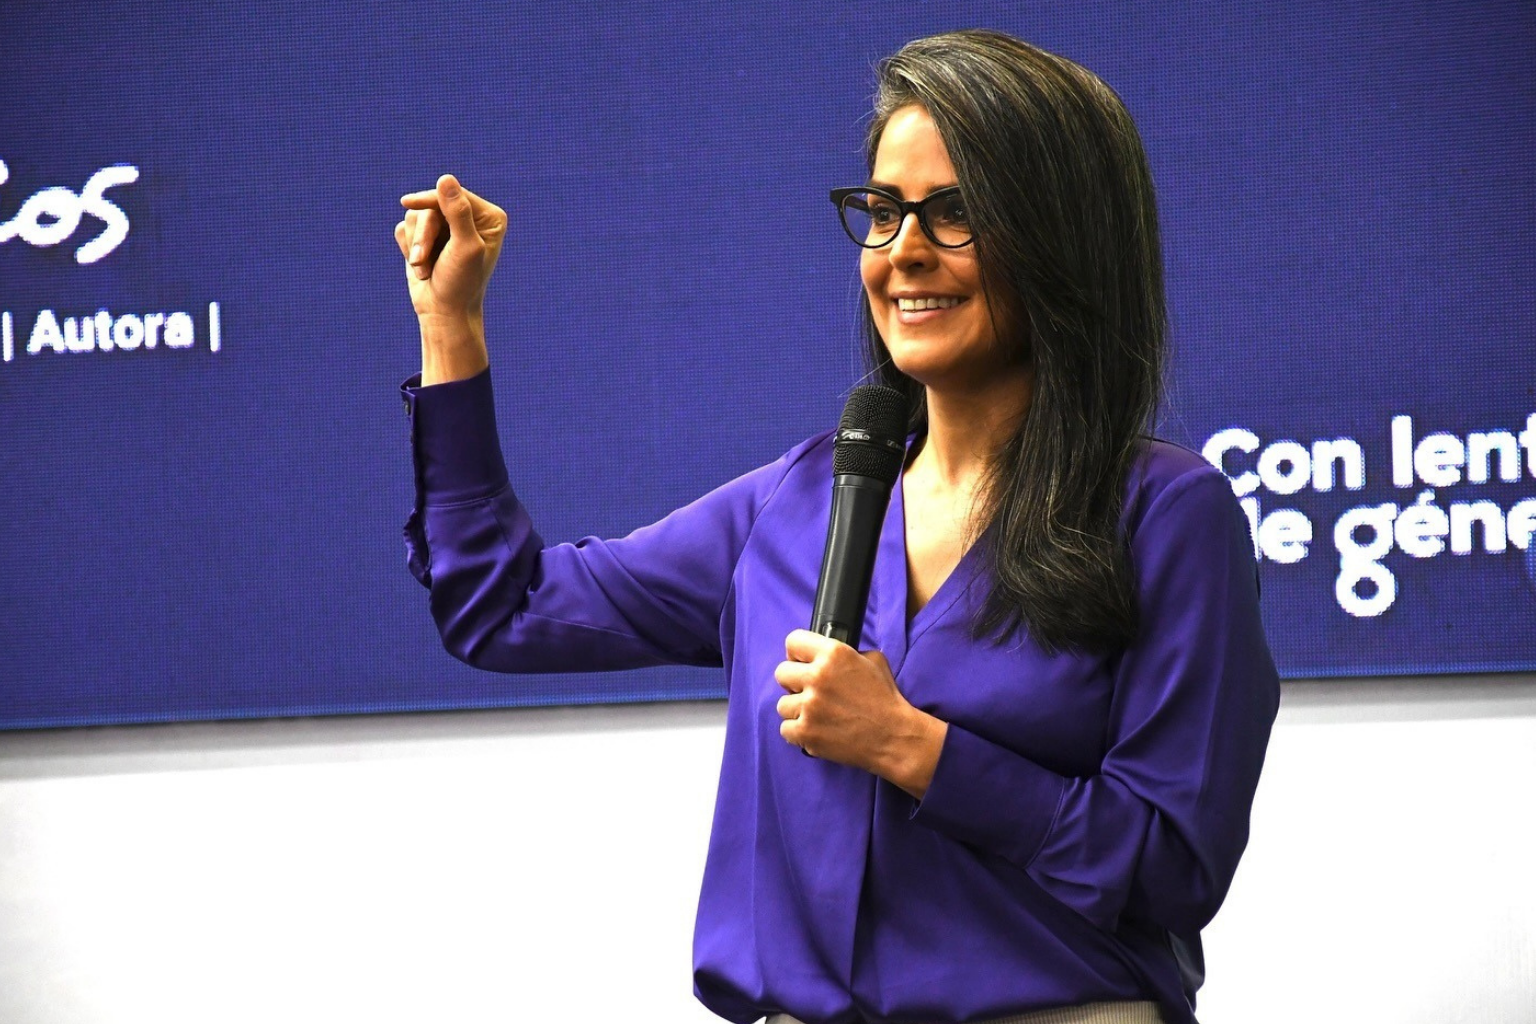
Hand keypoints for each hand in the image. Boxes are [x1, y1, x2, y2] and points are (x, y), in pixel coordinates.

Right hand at [395, 175, 506, 382]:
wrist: (443, 313)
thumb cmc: (461, 283)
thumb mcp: (464, 247)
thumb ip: (457, 213)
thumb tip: (445, 178)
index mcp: (489, 217)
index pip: (453, 193)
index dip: (430, 200)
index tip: (409, 203)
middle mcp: (469, 218)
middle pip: (430, 204)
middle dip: (423, 234)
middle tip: (422, 261)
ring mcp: (446, 227)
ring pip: (414, 215)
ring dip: (415, 244)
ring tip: (424, 268)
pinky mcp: (426, 237)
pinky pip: (404, 228)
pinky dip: (407, 247)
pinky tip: (420, 266)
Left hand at [775, 629, 945, 797]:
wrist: (894, 737)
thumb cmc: (885, 699)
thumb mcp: (873, 660)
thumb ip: (845, 653)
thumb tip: (825, 654)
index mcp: (834, 653)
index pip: (793, 641)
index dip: (797, 653)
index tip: (801, 662)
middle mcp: (818, 676)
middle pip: (781, 673)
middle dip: (794, 682)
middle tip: (809, 691)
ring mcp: (810, 706)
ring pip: (782, 704)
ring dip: (797, 710)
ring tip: (817, 715)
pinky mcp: (806, 732)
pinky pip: (785, 729)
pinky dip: (798, 732)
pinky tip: (816, 730)